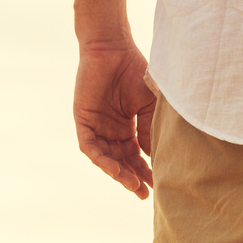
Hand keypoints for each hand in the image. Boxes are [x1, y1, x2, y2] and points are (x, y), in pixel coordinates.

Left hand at [74, 40, 156, 198]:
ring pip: (106, 158)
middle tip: (145, 193)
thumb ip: (151, 130)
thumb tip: (156, 157)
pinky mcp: (83, 121)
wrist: (113, 49)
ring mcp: (97, 127)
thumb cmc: (137, 72)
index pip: (137, 155)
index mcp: (128, 126)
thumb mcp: (150, 106)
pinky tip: (115, 170)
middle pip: (121, 161)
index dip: (146, 170)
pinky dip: (102, 160)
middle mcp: (111, 130)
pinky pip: (90, 147)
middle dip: (133, 178)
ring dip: (118, 173)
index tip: (159, 184)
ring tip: (133, 186)